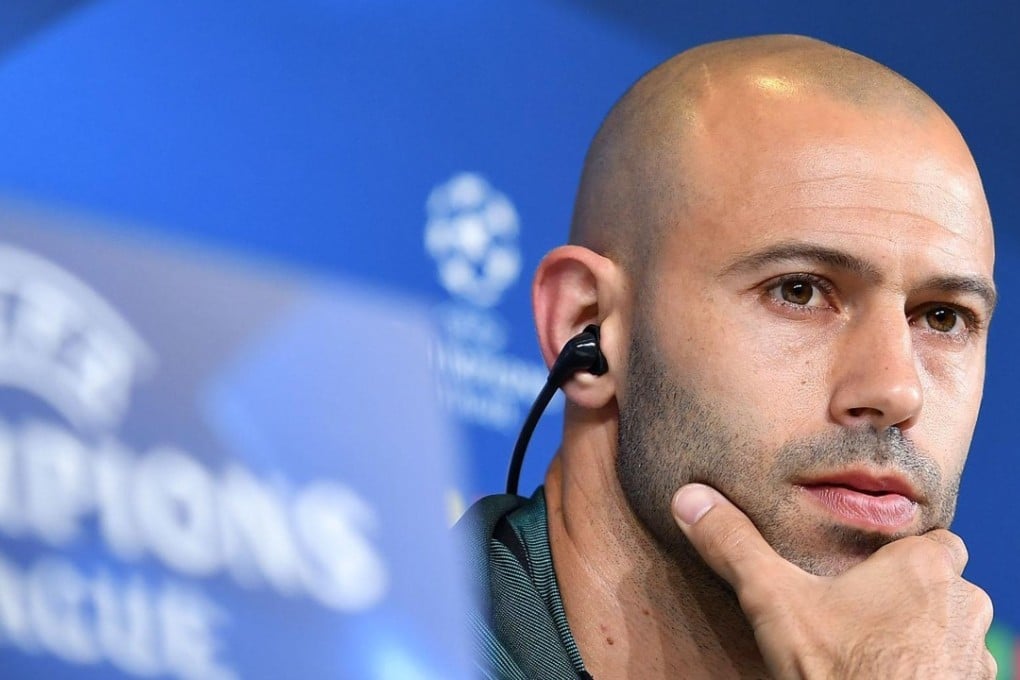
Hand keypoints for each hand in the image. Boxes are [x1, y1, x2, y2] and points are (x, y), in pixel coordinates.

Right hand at [671, 483, 995, 678]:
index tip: (868, 569)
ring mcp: (974, 654)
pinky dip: (927, 670)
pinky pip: (953, 669)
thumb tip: (690, 499)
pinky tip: (885, 676)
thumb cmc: (839, 670)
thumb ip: (736, 546)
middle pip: (940, 586)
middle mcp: (963, 604)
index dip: (903, 554)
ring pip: (949, 630)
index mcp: (923, 567)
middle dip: (908, 598)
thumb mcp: (773, 601)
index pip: (935, 540)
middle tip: (858, 614)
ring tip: (869, 650)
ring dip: (920, 637)